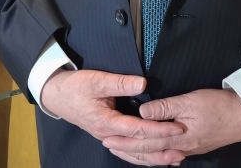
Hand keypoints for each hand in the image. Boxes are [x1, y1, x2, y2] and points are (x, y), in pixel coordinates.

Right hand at [40, 69, 183, 146]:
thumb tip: (142, 83)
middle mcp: (109, 134)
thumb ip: (120, 83)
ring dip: (155, 157)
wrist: (57, 96)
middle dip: (161, 150)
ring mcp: (109, 137)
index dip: (159, 129)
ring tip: (174, 158)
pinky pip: (129, 150)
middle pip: (139, 148)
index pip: (138, 129)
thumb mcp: (96, 81)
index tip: (177, 127)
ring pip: (134, 153)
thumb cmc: (76, 87)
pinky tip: (156, 156)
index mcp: (107, 122)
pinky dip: (143, 155)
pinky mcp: (110, 135)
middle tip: (183, 150)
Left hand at [102, 88, 240, 164]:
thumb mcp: (190, 101)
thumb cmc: (219, 106)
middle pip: (149, 151)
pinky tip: (152, 155)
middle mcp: (181, 147)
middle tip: (109, 145)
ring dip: (139, 154)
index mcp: (178, 136)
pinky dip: (156, 155)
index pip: (145, 140)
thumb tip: (142, 111)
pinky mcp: (194, 147)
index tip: (109, 136)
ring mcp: (188, 149)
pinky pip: (168, 155)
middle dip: (127, 149)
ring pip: (158, 156)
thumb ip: (165, 107)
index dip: (126, 138)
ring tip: (124, 150)